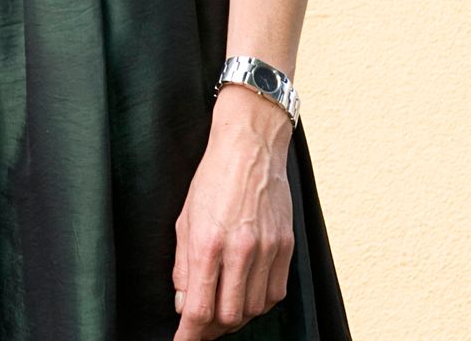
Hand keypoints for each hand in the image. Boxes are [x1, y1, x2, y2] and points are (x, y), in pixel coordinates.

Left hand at [172, 88, 295, 339]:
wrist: (250, 148)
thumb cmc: (213, 179)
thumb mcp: (184, 220)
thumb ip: (183, 266)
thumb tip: (184, 303)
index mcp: (209, 242)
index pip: (200, 308)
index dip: (189, 334)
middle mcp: (241, 250)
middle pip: (230, 316)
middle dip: (212, 329)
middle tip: (200, 325)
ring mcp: (268, 249)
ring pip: (254, 309)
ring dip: (236, 317)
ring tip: (222, 308)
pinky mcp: (286, 246)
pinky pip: (275, 294)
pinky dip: (259, 302)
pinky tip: (246, 294)